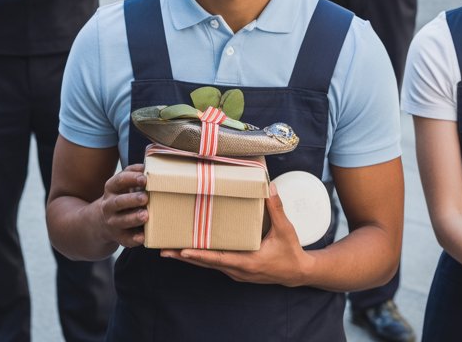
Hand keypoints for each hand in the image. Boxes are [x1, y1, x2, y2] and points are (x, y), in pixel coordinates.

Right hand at [95, 165, 148, 248]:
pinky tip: (143, 237)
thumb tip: (148, 165)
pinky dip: (134, 239)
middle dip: (132, 199)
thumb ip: (133, 173)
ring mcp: (112, 222)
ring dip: (133, 218)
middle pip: (119, 202)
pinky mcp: (118, 237)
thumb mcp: (121, 183)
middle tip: (145, 197)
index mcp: (111, 189)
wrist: (100, 222)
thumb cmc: (120, 197)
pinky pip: (126, 239)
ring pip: (122, 221)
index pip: (118, 180)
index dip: (131, 179)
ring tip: (145, 215)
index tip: (144, 178)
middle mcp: (109, 205)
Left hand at [160, 185, 310, 285]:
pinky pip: (214, 264)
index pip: (218, 259)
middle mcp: (237, 270)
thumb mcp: (285, 230)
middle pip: (205, 264)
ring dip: (189, 258)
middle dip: (183, 256)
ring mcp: (235, 272)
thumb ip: (276, 209)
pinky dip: (200, 258)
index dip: (199, 254)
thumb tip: (270, 187)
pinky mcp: (236, 270)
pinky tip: (189, 250)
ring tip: (169, 250)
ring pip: (207, 265)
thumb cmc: (290, 252)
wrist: (297, 273)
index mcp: (247, 262)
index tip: (181, 250)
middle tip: (163, 249)